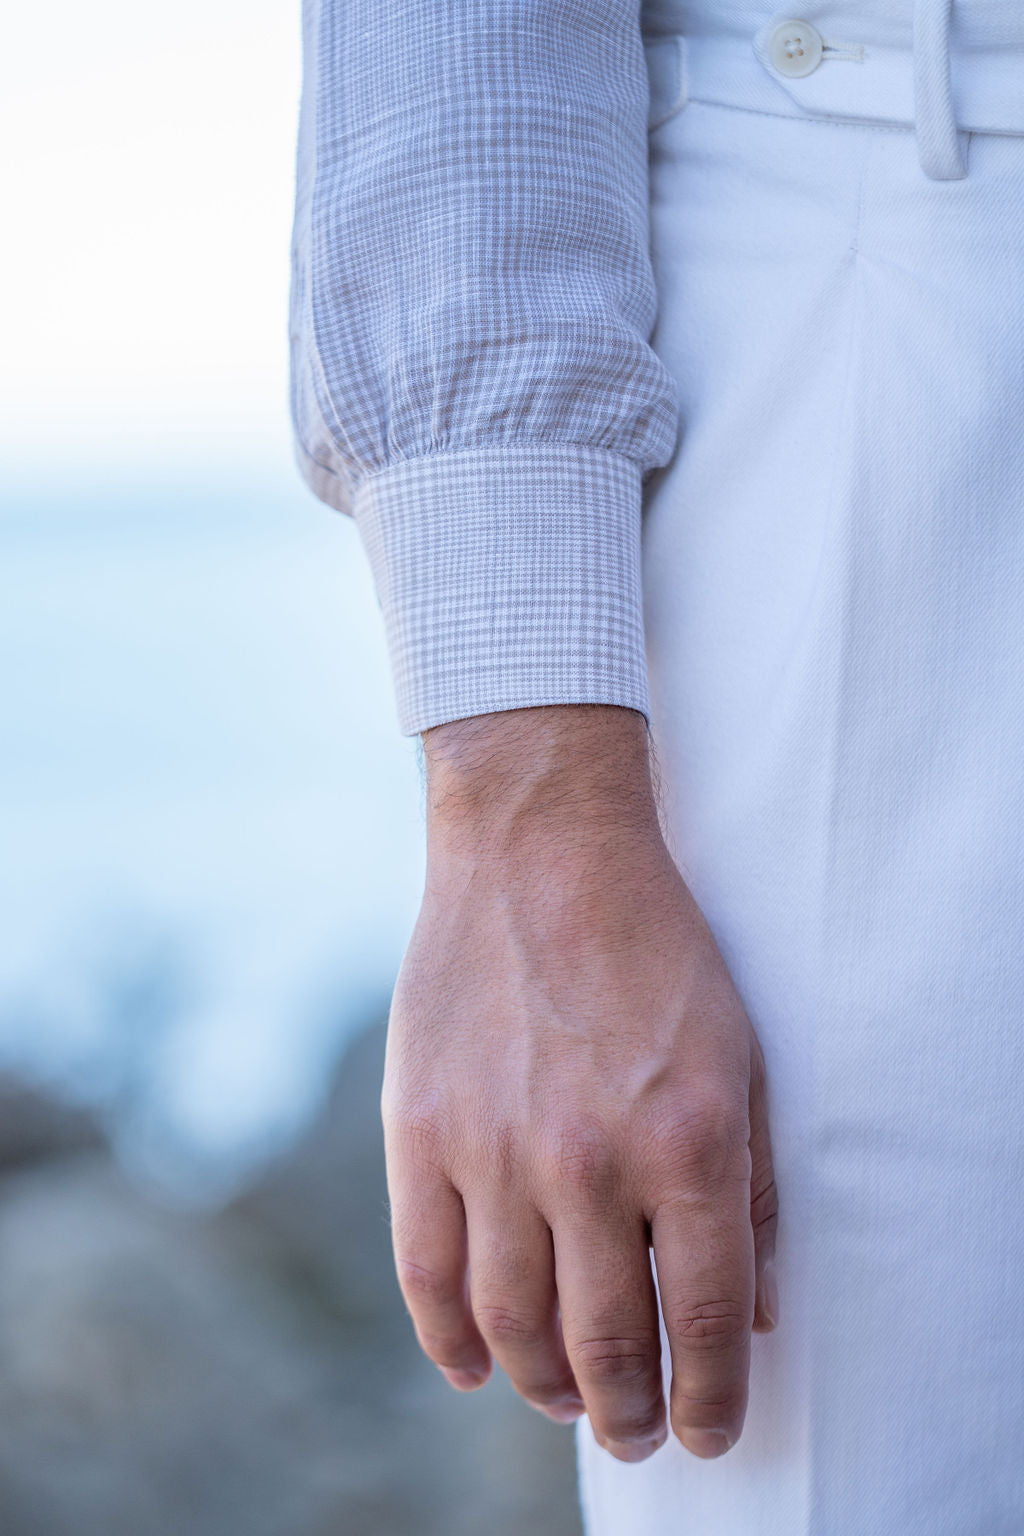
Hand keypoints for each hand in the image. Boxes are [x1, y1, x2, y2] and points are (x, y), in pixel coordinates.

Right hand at [382, 704, 778, 1461]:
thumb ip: (752, 1190)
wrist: (541, 850)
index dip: (714, 1399)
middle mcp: (592, 1160)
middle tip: (638, 1430)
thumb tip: (751, 1310)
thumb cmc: (656, 949)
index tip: (709, 1429)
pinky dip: (451, 1343)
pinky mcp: (421, 1129)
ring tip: (569, 1400)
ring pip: (514, 1326)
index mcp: (690, 1141)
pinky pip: (427, 1274)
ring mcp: (495, 1148)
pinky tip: (478, 1368)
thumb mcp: (741, 1056)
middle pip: (608, 1344)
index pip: (708, 1322)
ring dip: (547, 1388)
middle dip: (630, 1413)